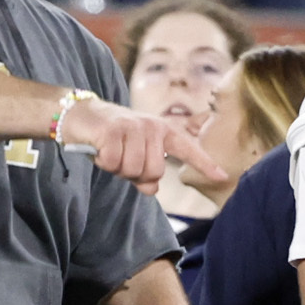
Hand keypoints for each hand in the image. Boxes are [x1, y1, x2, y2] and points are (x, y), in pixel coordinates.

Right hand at [58, 99, 225, 194]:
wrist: (82, 115)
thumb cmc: (113, 139)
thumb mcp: (134, 156)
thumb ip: (146, 175)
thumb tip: (152, 189)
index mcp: (163, 132)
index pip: (188, 150)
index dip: (205, 164)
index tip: (223, 176)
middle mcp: (152, 127)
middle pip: (153, 172)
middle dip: (135, 175)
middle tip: (122, 160)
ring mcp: (133, 127)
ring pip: (133, 169)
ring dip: (118, 169)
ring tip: (111, 153)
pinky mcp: (113, 130)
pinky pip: (113, 163)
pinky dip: (103, 162)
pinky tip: (100, 149)